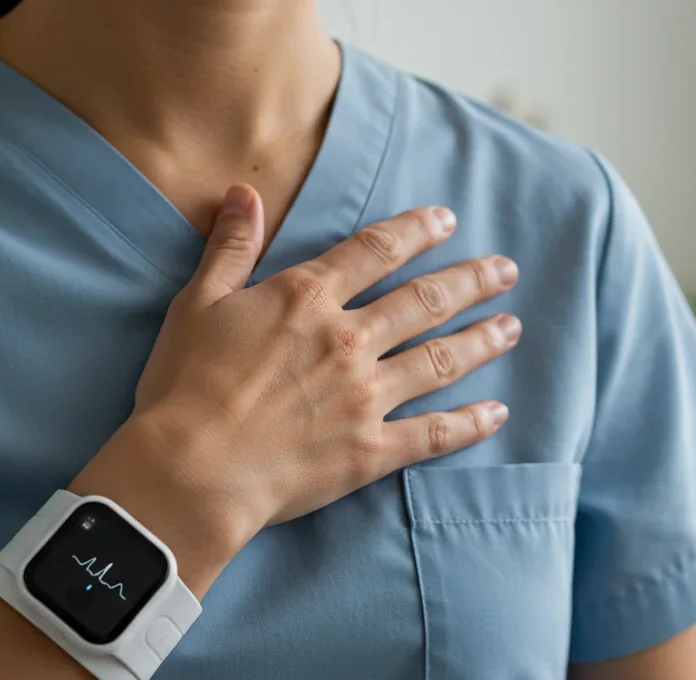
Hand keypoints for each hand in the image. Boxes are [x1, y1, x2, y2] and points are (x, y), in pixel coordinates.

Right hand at [71, 185, 520, 594]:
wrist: (190, 471)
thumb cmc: (183, 387)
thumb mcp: (197, 303)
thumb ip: (230, 247)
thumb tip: (244, 192)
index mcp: (307, 298)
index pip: (377, 250)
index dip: (417, 231)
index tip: (448, 221)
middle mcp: (349, 339)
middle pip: (425, 301)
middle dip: (471, 281)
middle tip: (506, 270)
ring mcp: (367, 396)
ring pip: (441, 359)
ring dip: (482, 340)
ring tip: (512, 328)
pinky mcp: (372, 450)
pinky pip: (435, 433)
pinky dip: (471, 423)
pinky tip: (498, 413)